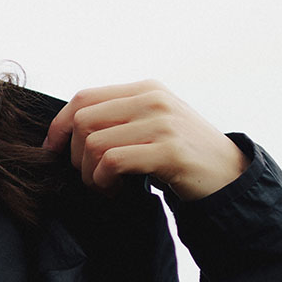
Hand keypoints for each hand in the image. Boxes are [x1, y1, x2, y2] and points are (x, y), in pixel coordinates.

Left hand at [42, 80, 247, 200]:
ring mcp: (162, 123)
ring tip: (105, 186)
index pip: (84, 97)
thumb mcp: (152, 123)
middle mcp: (153, 100)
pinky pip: (112, 162)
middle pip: (83, 121)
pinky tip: (115, 191)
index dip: (59, 124)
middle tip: (89, 177)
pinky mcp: (168, 151)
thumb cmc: (183, 155)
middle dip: (75, 155)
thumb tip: (66, 127)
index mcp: (146, 89)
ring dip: (89, 174)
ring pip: (95, 143)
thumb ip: (118, 117)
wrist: (230, 177)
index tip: (51, 149)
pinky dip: (103, 181)